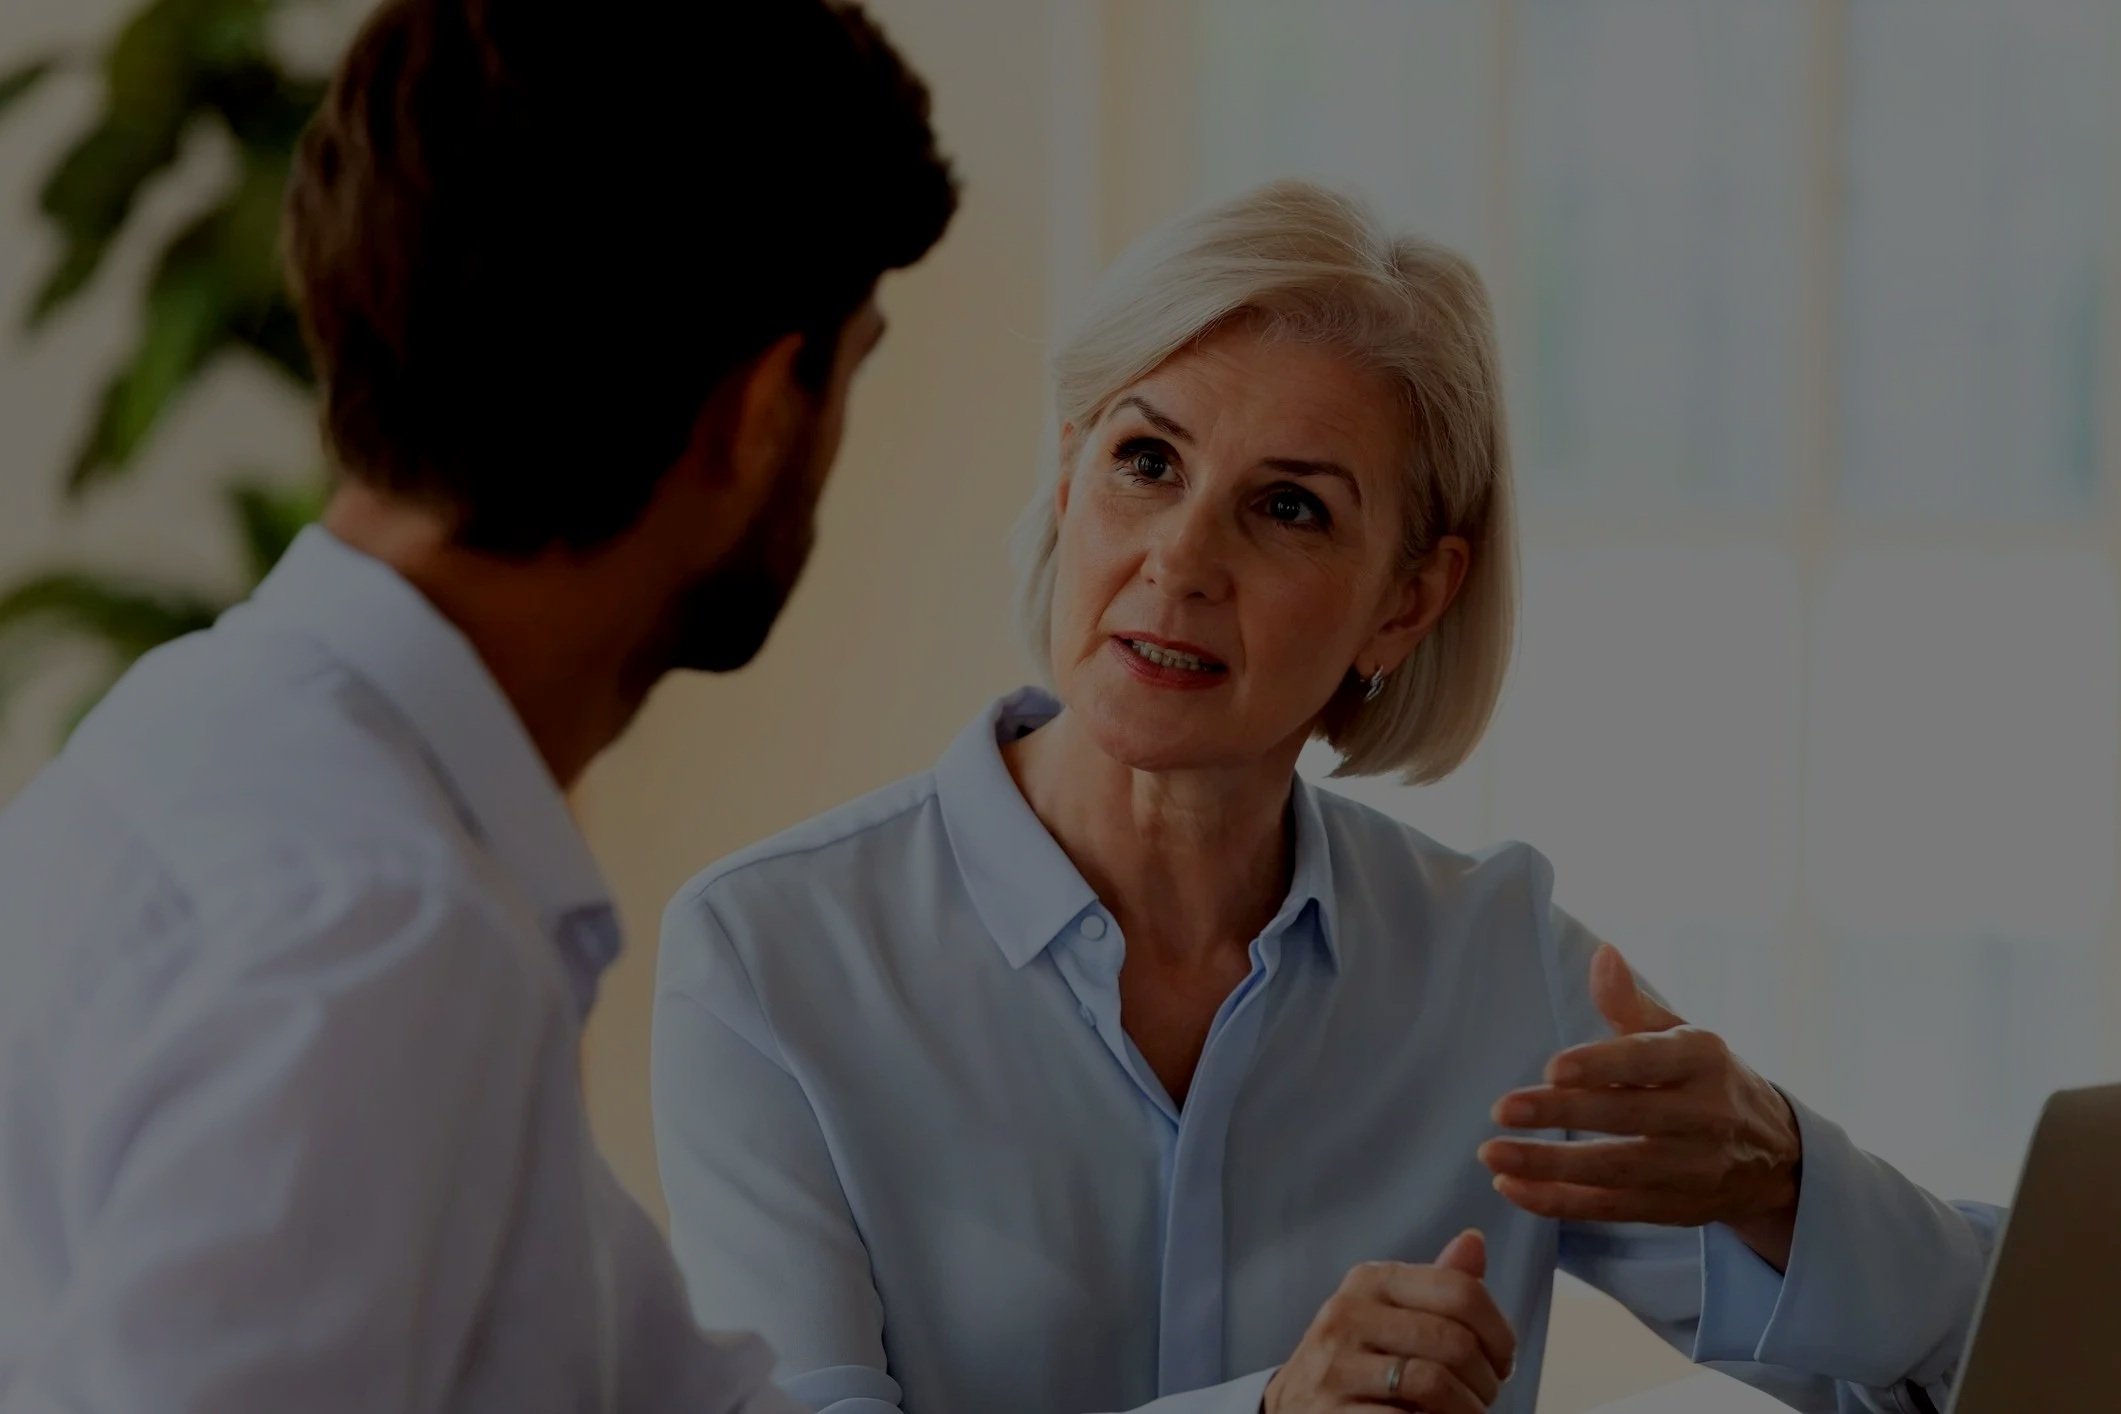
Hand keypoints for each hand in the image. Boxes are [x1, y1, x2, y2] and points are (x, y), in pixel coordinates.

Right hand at [1263, 1231, 1515, 1412]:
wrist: (1295, 1406)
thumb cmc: (1360, 1359)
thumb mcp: (1391, 1313)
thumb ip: (1437, 1285)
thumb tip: (1474, 1240)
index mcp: (1370, 1280)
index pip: (1460, 1291)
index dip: (1499, 1332)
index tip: (1502, 1360)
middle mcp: (1347, 1315)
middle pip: (1453, 1341)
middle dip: (1486, 1379)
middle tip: (1485, 1396)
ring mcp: (1335, 1367)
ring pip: (1434, 1383)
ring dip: (1467, 1410)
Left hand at [1478, 943, 1803, 1268]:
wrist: (1777, 1157)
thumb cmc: (1707, 1079)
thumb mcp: (1681, 1034)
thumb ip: (1631, 1004)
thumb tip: (1602, 953)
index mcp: (1703, 1061)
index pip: (1649, 1062)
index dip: (1603, 1066)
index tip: (1553, 1068)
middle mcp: (1703, 1117)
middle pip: (1626, 1118)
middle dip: (1562, 1114)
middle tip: (1502, 1108)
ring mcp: (1690, 1170)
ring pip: (1615, 1171)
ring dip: (1549, 1166)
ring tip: (1493, 1154)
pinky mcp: (1672, 1210)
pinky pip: (1611, 1209)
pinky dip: (1559, 1202)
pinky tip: (1511, 1187)